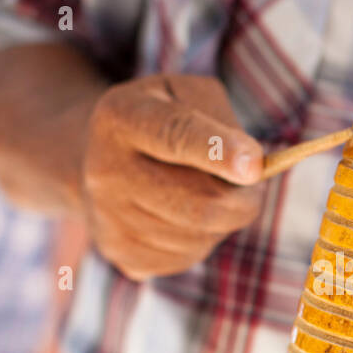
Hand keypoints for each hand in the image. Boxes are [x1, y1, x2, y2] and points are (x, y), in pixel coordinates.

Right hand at [81, 73, 264, 279]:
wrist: (98, 157)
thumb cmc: (162, 119)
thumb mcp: (187, 94)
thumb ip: (223, 121)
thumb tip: (252, 169)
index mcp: (122, 116)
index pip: (175, 135)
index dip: (218, 152)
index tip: (254, 167)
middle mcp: (105, 170)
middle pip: (201, 204)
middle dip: (243, 198)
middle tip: (250, 183)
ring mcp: (107, 217)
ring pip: (201, 236)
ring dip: (222, 219)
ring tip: (204, 192)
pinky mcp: (119, 252)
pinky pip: (187, 257)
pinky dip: (201, 239)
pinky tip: (182, 215)